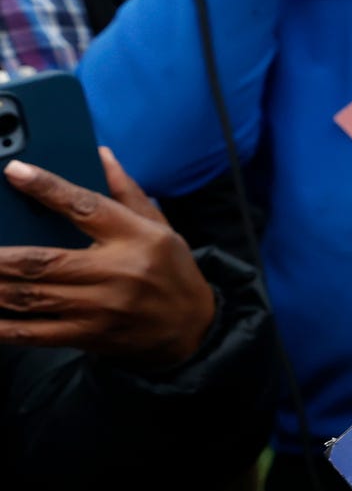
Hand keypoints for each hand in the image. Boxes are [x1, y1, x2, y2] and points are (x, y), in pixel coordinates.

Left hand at [0, 150, 214, 368]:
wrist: (193, 328)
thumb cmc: (171, 271)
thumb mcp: (159, 226)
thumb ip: (126, 191)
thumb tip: (100, 154)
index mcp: (135, 236)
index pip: (85, 206)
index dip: (47, 188)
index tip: (14, 172)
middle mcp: (116, 272)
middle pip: (42, 261)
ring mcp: (99, 308)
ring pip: (30, 297)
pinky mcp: (87, 336)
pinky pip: (33, 332)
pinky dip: (2, 326)